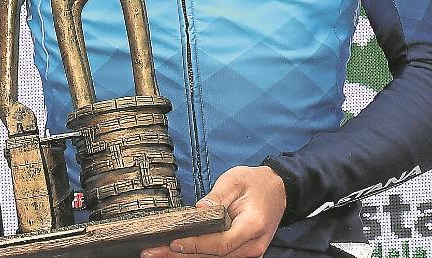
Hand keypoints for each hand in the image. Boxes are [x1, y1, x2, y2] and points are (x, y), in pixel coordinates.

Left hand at [141, 165, 286, 257]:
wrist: (278, 191)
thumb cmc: (256, 183)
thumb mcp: (235, 180)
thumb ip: (216, 197)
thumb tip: (197, 210)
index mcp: (252, 226)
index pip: (221, 243)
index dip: (196, 245)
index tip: (173, 243)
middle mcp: (253, 245)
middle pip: (215, 257)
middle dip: (182, 256)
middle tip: (152, 253)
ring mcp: (250, 252)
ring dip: (187, 257)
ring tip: (159, 253)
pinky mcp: (243, 253)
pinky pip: (219, 256)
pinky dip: (198, 255)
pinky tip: (178, 252)